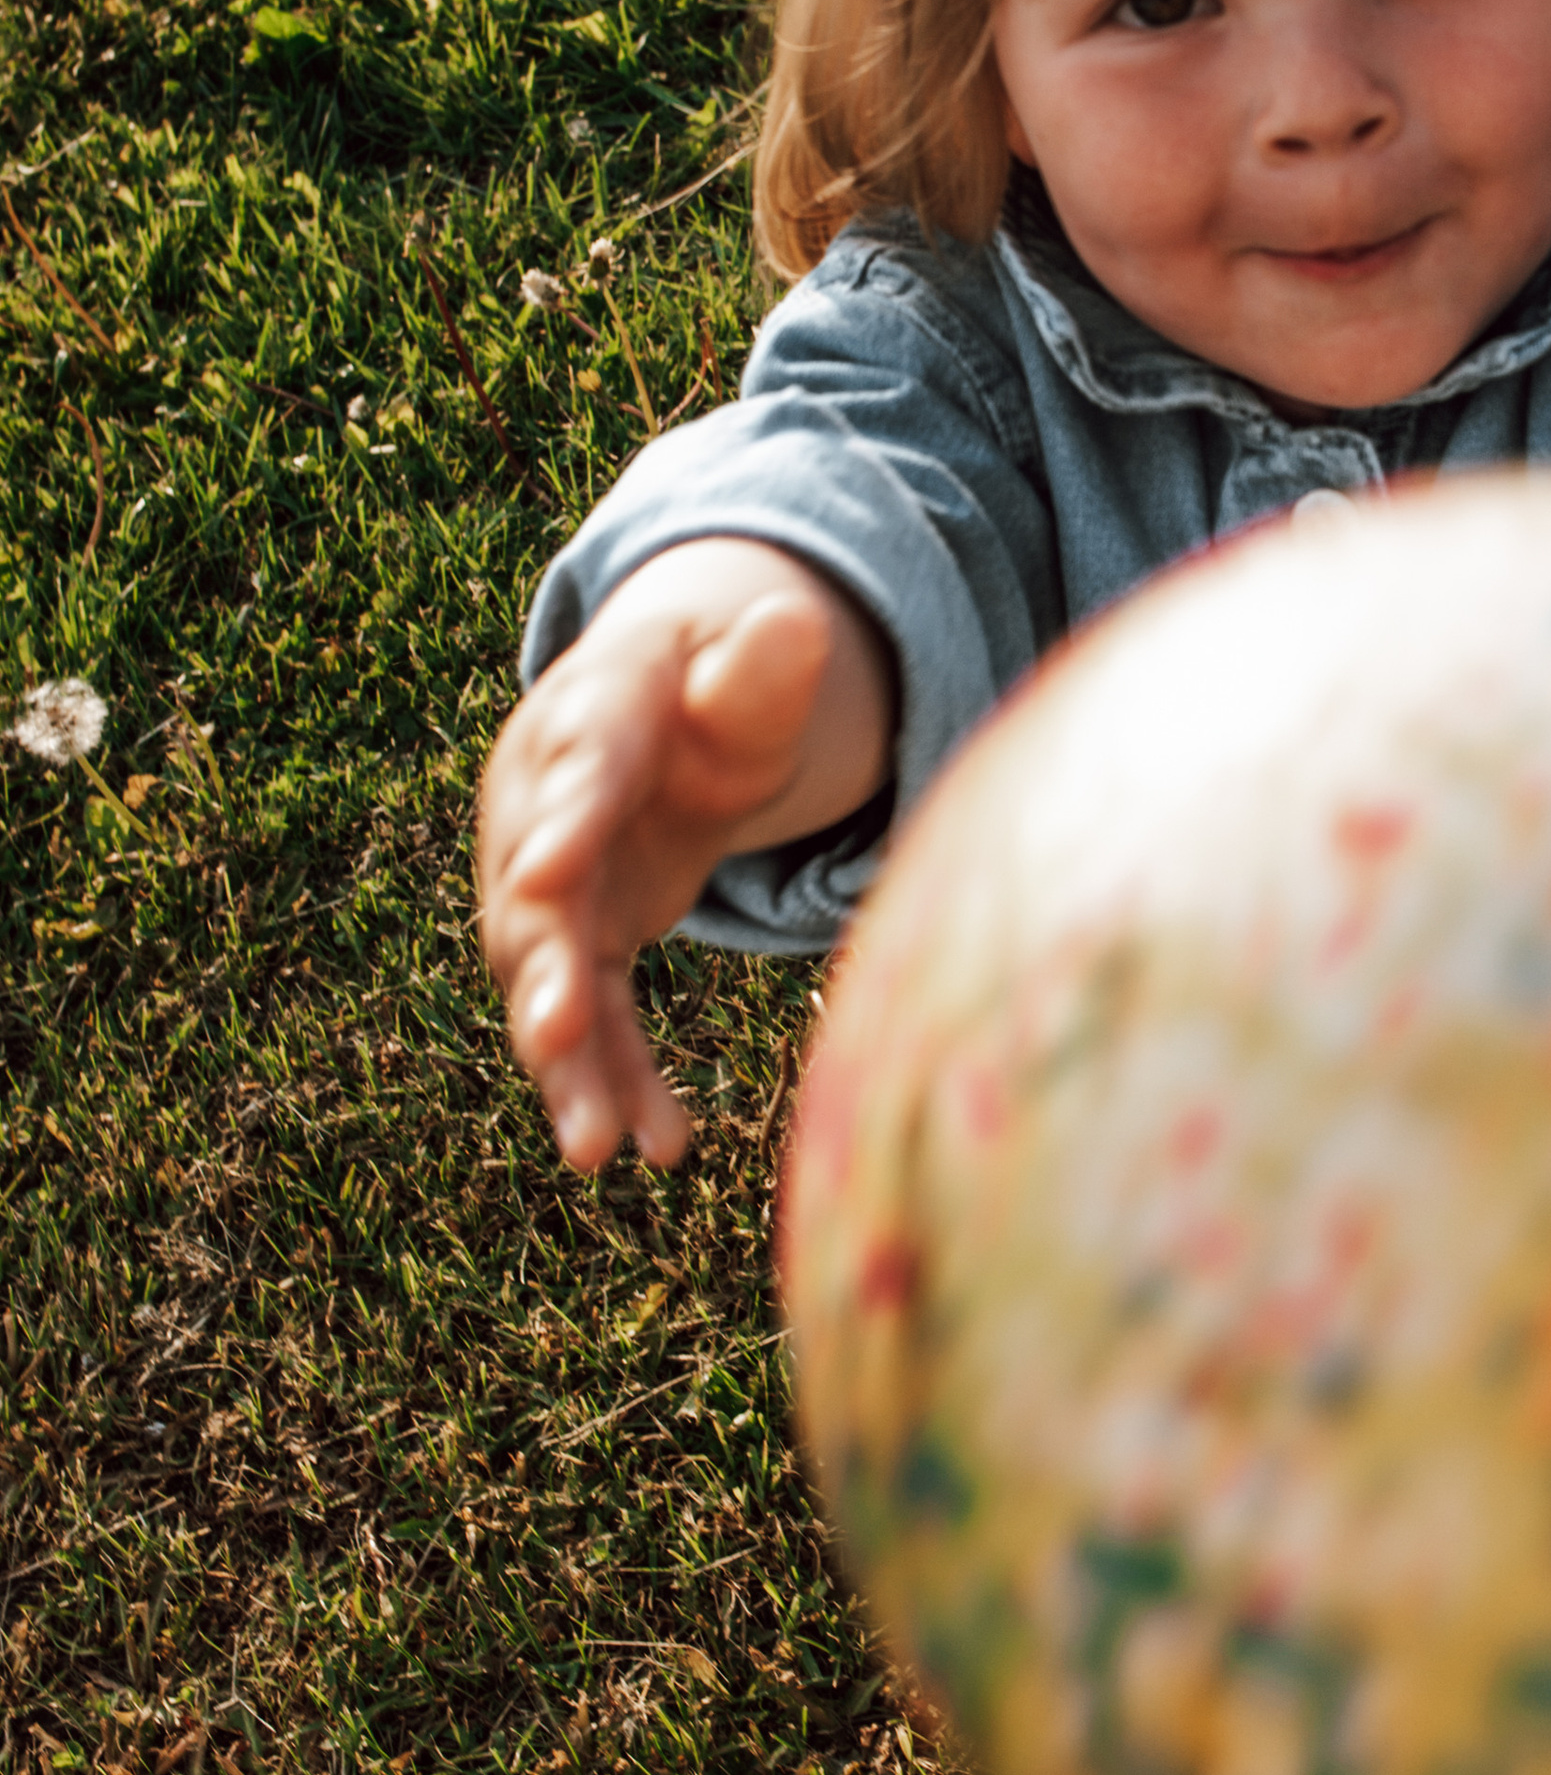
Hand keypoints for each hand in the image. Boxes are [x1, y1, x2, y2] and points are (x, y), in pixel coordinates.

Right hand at [477, 542, 892, 1170]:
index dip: (564, 823)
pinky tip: (662, 1146)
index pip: (579, 770)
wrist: (663, 709)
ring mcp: (549, 885)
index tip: (548, 878)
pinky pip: (593, 1020)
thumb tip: (793, 627)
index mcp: (589, 718)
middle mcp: (544, 810)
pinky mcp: (578, 943)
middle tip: (553, 1034)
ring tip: (595, 1147)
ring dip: (569, 1062)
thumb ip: (763, 665)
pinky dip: (620, 1082)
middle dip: (541, 969)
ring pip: (547, 980)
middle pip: (534, 896)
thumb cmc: (713, 680)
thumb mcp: (745, 663)